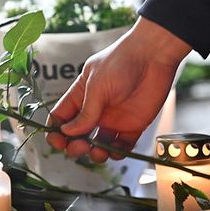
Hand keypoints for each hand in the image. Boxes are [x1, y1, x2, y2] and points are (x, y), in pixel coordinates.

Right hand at [46, 17, 190, 162]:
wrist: (153, 56)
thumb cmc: (121, 62)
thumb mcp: (97, 85)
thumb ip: (85, 112)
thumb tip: (67, 132)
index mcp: (81, 96)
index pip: (61, 118)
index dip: (56, 133)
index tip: (58, 141)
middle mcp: (95, 110)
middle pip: (78, 136)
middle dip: (74, 146)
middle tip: (80, 146)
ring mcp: (114, 119)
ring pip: (99, 146)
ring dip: (95, 154)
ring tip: (98, 152)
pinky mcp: (133, 125)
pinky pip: (122, 146)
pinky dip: (117, 154)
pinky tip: (116, 151)